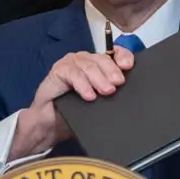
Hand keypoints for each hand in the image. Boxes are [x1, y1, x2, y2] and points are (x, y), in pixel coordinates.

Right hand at [14, 45, 133, 157]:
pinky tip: (89, 95)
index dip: (123, 57)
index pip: (115, 54)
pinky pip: (73, 73)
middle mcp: (86, 61)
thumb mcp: (99, 104)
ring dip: (99, 78)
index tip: (128, 67)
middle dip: (112, 71)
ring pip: (88, 65)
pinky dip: (82, 84)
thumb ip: (110, 95)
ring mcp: (71, 64)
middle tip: (118, 84)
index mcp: (98, 66)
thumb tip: (129, 97)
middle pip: (103, 58)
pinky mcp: (58, 71)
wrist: (50, 125)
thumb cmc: (74, 113)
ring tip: (107, 91)